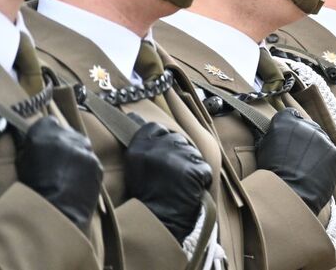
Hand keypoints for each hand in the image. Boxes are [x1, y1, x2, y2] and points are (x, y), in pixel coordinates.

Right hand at [16, 116, 102, 232]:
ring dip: (76, 155)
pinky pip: (91, 161)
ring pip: (81, 146)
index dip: (46, 133)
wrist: (56, 212)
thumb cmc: (31, 190)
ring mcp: (85, 149)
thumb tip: (39, 145)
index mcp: (43, 133)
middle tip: (56, 160)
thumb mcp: (22, 164)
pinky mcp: (97, 163)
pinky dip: (85, 168)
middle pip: (67, 133)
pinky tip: (77, 182)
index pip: (48, 122)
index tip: (44, 142)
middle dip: (63, 143)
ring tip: (67, 173)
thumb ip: (33, 148)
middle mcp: (67, 136)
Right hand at [124, 117, 211, 241]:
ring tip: (178, 183)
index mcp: (140, 146)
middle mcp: (159, 147)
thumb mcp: (133, 165)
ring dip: (189, 165)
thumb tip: (134, 114)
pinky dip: (200, 179)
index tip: (159, 153)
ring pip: (191, 153)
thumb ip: (139, 142)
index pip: (155, 128)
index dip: (160, 140)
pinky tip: (189, 189)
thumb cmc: (144, 197)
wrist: (158, 221)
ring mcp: (179, 157)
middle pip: (176, 139)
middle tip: (171, 173)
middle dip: (177, 152)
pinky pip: (202, 168)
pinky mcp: (196, 169)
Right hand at [256, 108, 335, 214]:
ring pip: (321, 142)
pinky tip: (316, 175)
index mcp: (285, 121)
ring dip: (316, 152)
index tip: (288, 136)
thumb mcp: (263, 149)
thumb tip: (276, 132)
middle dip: (304, 140)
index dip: (289, 126)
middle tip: (297, 158)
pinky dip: (325, 164)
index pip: (290, 115)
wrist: (290, 194)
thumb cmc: (271, 175)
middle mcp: (306, 125)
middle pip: (308, 128)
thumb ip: (273, 135)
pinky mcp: (335, 153)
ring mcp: (323, 139)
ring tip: (306, 170)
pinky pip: (331, 156)